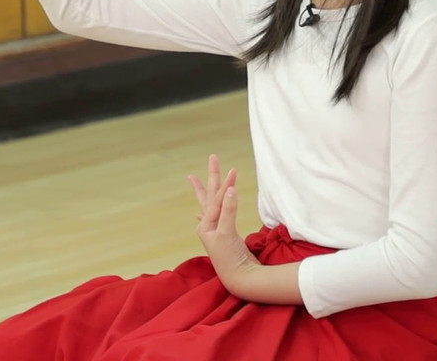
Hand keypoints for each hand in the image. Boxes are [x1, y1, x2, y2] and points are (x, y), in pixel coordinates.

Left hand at [189, 155, 258, 293]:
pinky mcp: (226, 235)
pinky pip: (217, 216)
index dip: (226, 184)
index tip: (234, 170)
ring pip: (213, 204)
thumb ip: (229, 211)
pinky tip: (201, 210)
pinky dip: (212, 210)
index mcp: (206, 225)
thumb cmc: (230, 258)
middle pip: (210, 196)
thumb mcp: (228, 233)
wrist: (240, 279)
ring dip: (209, 190)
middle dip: (212, 177)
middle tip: (213, 157)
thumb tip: (231, 189)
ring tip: (196, 178)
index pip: (217, 199)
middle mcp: (208, 226)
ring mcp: (217, 230)